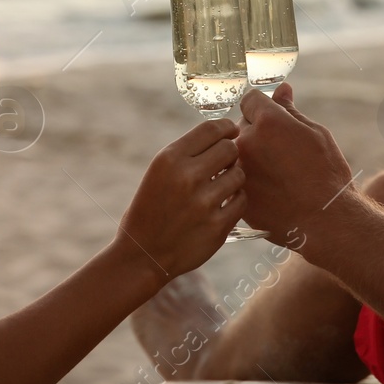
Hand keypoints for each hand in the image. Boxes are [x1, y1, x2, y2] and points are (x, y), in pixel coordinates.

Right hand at [115, 118, 244, 284]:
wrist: (142, 255)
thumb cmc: (151, 209)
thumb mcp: (159, 172)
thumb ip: (188, 154)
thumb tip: (224, 136)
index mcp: (170, 159)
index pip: (211, 129)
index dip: (226, 127)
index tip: (231, 131)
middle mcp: (187, 177)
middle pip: (230, 149)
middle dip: (230, 153)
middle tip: (224, 163)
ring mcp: (204, 203)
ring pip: (239, 174)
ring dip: (233, 178)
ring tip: (220, 187)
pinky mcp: (217, 226)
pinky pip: (241, 201)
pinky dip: (236, 201)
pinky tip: (223, 204)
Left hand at [237, 84, 353, 246]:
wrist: (326, 221)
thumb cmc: (327, 175)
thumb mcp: (316, 134)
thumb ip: (291, 111)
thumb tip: (281, 89)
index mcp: (267, 122)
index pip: (250, 100)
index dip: (264, 108)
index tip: (275, 122)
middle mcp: (246, 143)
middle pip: (240, 125)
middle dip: (255, 132)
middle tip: (279, 151)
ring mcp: (238, 170)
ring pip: (235, 153)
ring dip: (248, 156)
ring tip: (273, 172)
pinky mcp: (236, 194)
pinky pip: (235, 177)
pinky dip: (247, 179)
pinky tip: (268, 189)